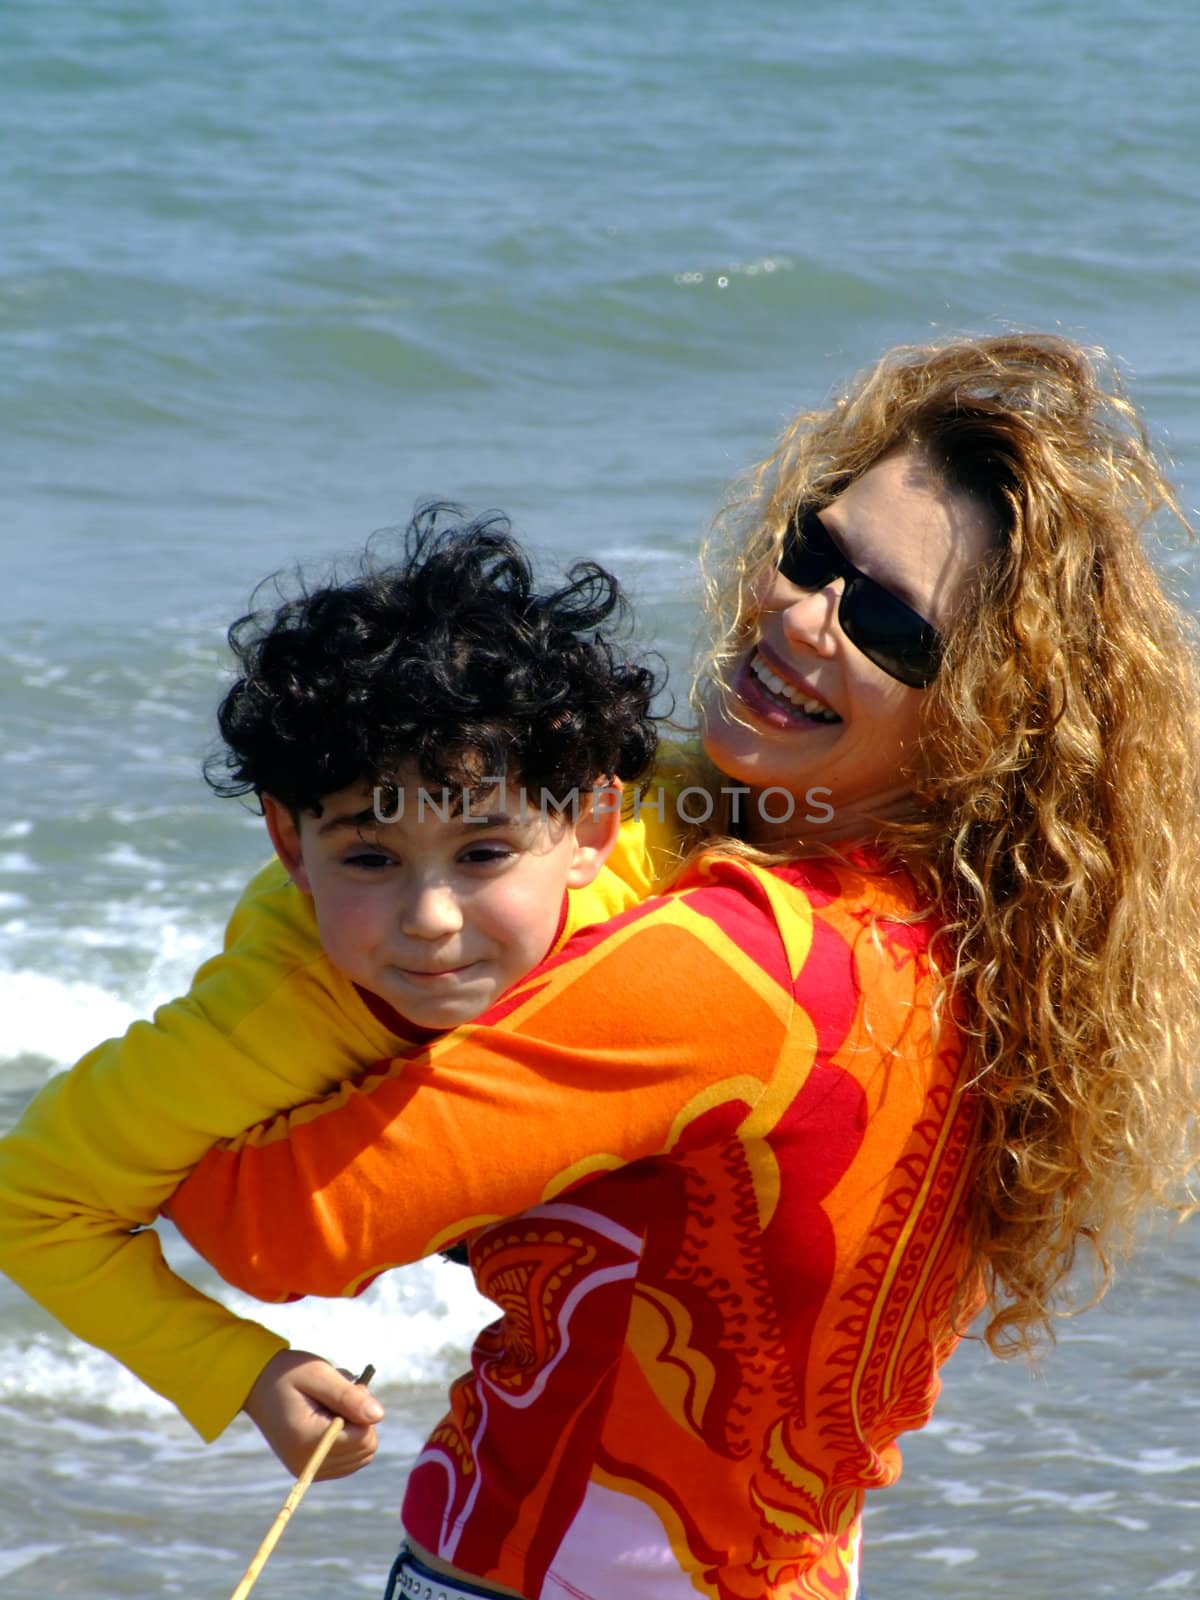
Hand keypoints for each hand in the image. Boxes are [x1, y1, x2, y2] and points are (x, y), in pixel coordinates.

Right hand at [242, 1349, 383, 1479]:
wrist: (258, 1385)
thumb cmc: (289, 1373)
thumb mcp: (319, 1374)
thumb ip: (349, 1396)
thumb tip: (378, 1416)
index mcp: (307, 1440)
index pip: (364, 1438)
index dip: (362, 1410)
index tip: (346, 1390)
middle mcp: (307, 1463)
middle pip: (365, 1449)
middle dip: (360, 1420)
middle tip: (337, 1397)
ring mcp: (307, 1469)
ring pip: (361, 1456)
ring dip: (355, 1429)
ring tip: (331, 1407)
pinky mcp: (310, 1469)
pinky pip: (349, 1461)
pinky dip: (348, 1440)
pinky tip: (329, 1420)